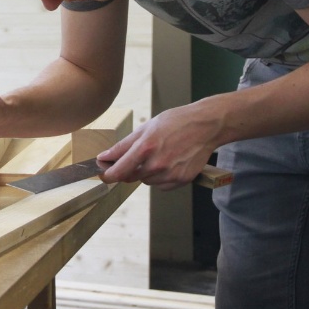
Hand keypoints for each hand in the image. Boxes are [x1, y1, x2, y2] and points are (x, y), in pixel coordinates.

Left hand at [96, 103, 222, 189]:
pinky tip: (168, 163)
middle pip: (131, 177)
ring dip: (146, 173)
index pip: (119, 171)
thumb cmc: (175, 123)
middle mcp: (157, 164)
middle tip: (138, 156)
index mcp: (145, 148)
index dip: (108, 175)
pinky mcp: (182, 180)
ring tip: (159, 154)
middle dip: (128, 169)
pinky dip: (160, 178)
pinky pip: (161, 185)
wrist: (205, 126)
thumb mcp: (145, 128)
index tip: (103, 174)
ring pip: (146, 181)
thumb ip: (123, 146)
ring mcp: (170, 174)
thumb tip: (105, 157)